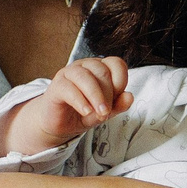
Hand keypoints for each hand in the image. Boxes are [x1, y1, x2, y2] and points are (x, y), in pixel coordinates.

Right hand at [2, 57, 132, 157]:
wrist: (61, 124)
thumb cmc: (84, 112)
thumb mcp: (105, 111)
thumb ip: (118, 105)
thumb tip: (129, 96)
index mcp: (100, 68)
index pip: (116, 63)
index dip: (121, 80)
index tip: (118, 99)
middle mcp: (85, 66)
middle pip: (102, 71)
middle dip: (108, 94)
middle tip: (106, 112)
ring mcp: (69, 73)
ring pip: (85, 77)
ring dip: (96, 96)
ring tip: (100, 114)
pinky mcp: (56, 85)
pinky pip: (69, 88)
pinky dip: (80, 101)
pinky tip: (86, 111)